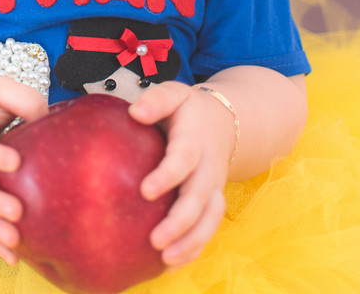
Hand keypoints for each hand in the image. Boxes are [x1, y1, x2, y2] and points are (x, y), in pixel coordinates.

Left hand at [128, 83, 232, 266]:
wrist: (225, 123)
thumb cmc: (188, 111)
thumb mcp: (175, 94)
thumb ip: (157, 100)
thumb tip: (134, 112)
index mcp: (195, 140)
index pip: (183, 160)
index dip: (168, 176)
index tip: (146, 191)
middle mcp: (208, 168)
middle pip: (198, 199)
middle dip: (180, 222)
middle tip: (155, 240)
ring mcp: (213, 188)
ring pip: (209, 219)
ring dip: (190, 242)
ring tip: (165, 259)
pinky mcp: (211, 203)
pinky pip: (207, 230)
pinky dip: (194, 249)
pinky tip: (171, 265)